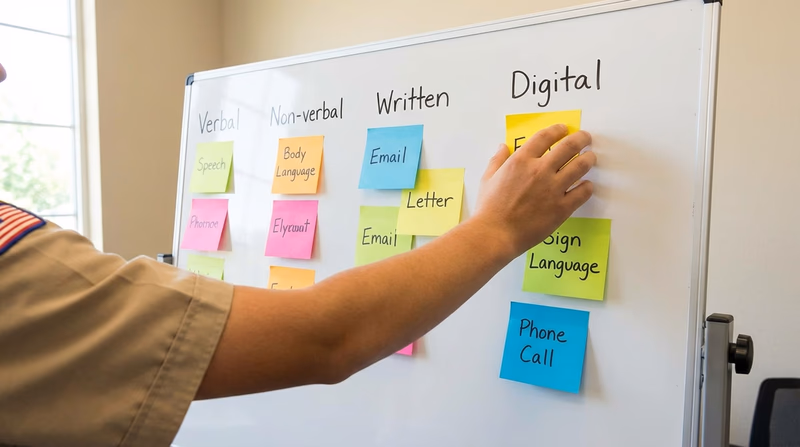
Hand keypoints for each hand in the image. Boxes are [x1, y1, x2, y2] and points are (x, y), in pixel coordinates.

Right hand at [475, 124, 595, 256]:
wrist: (495, 234)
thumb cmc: (488, 208)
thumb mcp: (487, 179)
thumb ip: (497, 160)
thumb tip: (502, 146)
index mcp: (521, 161)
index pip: (545, 137)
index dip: (557, 130)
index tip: (564, 129)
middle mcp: (540, 170)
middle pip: (569, 146)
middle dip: (581, 138)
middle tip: (586, 138)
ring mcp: (553, 189)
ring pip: (580, 166)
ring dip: (588, 159)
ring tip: (590, 158)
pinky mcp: (562, 208)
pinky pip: (583, 192)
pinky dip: (587, 187)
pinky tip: (586, 185)